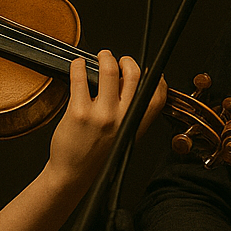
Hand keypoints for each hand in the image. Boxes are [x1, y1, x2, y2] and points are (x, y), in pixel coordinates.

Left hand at [47, 50, 167, 185]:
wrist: (73, 174)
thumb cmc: (96, 155)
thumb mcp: (125, 136)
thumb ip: (132, 114)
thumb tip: (131, 84)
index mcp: (136, 124)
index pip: (157, 95)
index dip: (156, 79)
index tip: (146, 71)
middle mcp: (122, 118)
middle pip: (134, 75)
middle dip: (127, 60)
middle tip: (117, 59)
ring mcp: (101, 115)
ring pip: (109, 71)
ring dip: (105, 57)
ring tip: (100, 57)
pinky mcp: (79, 112)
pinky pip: (80, 77)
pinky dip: (78, 65)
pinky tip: (77, 66)